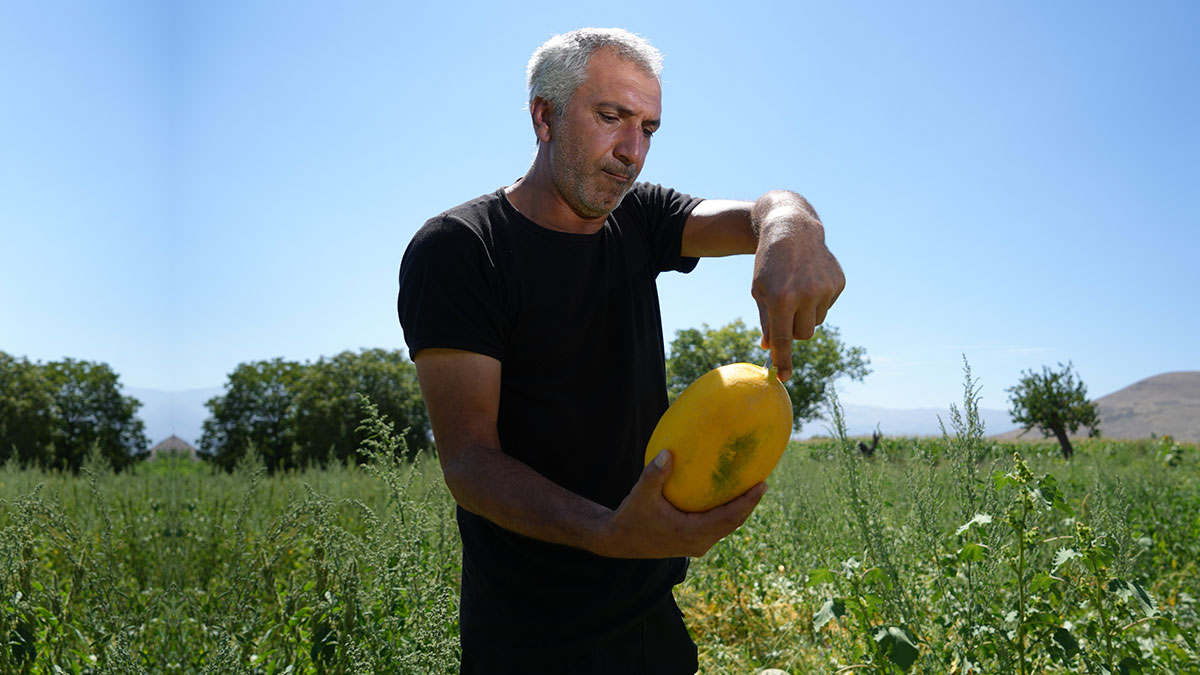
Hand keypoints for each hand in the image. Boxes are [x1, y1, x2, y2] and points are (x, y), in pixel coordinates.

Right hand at [599, 450, 766, 558]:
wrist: (618, 540)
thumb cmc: (631, 517)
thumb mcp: (641, 494)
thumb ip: (654, 474)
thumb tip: (667, 453)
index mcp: (691, 533)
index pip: (728, 518)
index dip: (747, 502)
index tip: (762, 485)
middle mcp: (698, 543)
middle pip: (733, 523)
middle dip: (749, 504)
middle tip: (763, 483)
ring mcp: (696, 545)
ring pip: (726, 527)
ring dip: (739, 510)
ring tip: (751, 489)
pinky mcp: (691, 543)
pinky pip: (716, 527)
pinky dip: (726, 513)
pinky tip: (726, 496)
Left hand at [750, 194, 844, 380]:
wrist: (792, 229)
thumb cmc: (769, 263)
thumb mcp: (759, 290)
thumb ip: (766, 321)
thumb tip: (769, 348)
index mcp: (781, 298)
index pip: (782, 339)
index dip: (783, 361)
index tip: (783, 377)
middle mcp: (806, 295)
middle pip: (802, 335)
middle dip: (792, 330)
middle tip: (784, 311)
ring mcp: (825, 289)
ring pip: (816, 322)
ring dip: (805, 314)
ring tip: (797, 290)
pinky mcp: (838, 283)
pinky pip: (827, 307)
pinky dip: (817, 300)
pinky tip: (809, 280)